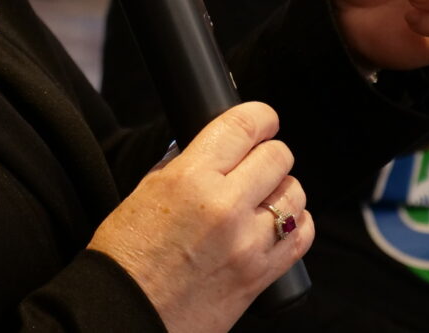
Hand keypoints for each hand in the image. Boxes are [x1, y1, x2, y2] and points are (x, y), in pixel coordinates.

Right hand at [88, 102, 312, 332]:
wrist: (127, 315)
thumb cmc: (126, 257)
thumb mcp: (145, 193)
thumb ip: (181, 164)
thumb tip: (209, 146)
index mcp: (190, 179)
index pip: (243, 126)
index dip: (260, 116)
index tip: (263, 119)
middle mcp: (224, 207)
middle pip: (277, 157)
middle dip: (270, 153)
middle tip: (257, 161)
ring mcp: (247, 244)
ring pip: (294, 195)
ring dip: (282, 189)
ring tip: (264, 196)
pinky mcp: (260, 276)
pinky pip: (301, 236)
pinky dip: (296, 224)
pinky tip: (279, 223)